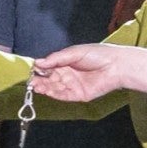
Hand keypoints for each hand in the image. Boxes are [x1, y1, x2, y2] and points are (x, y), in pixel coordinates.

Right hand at [30, 44, 146, 103]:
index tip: (30, 70)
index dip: (39, 68)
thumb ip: (56, 58)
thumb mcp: (74, 52)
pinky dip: (53, 94)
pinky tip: (46, 90)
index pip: (48, 66)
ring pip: (53, 88)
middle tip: (30, 81)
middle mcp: (67, 74)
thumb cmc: (98, 54)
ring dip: (44, 87)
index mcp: (65, 62)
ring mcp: (72, 85)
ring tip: (36, 86)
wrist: (116, 66)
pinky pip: (62, 96)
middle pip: (48, 79)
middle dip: (39, 80)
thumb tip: (38, 62)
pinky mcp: (77, 95)